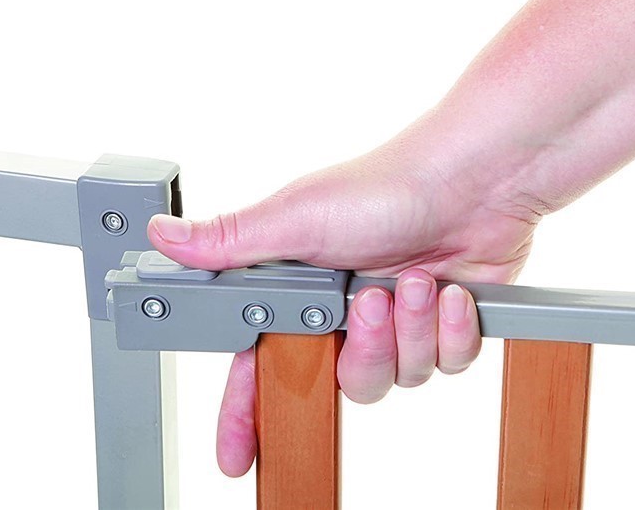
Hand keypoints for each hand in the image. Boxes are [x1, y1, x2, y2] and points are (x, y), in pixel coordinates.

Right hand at [147, 131, 542, 475]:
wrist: (472, 180)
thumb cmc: (387, 187)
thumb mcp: (296, 217)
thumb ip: (230, 243)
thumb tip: (162, 238)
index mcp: (305, 291)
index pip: (263, 363)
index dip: (248, 411)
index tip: (236, 455)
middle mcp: (349, 310)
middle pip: (344, 380)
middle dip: (363, 348)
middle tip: (369, 301)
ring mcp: (398, 319)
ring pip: (399, 377)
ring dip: (410, 329)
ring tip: (417, 280)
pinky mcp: (444, 325)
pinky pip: (445, 364)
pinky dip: (449, 330)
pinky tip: (451, 291)